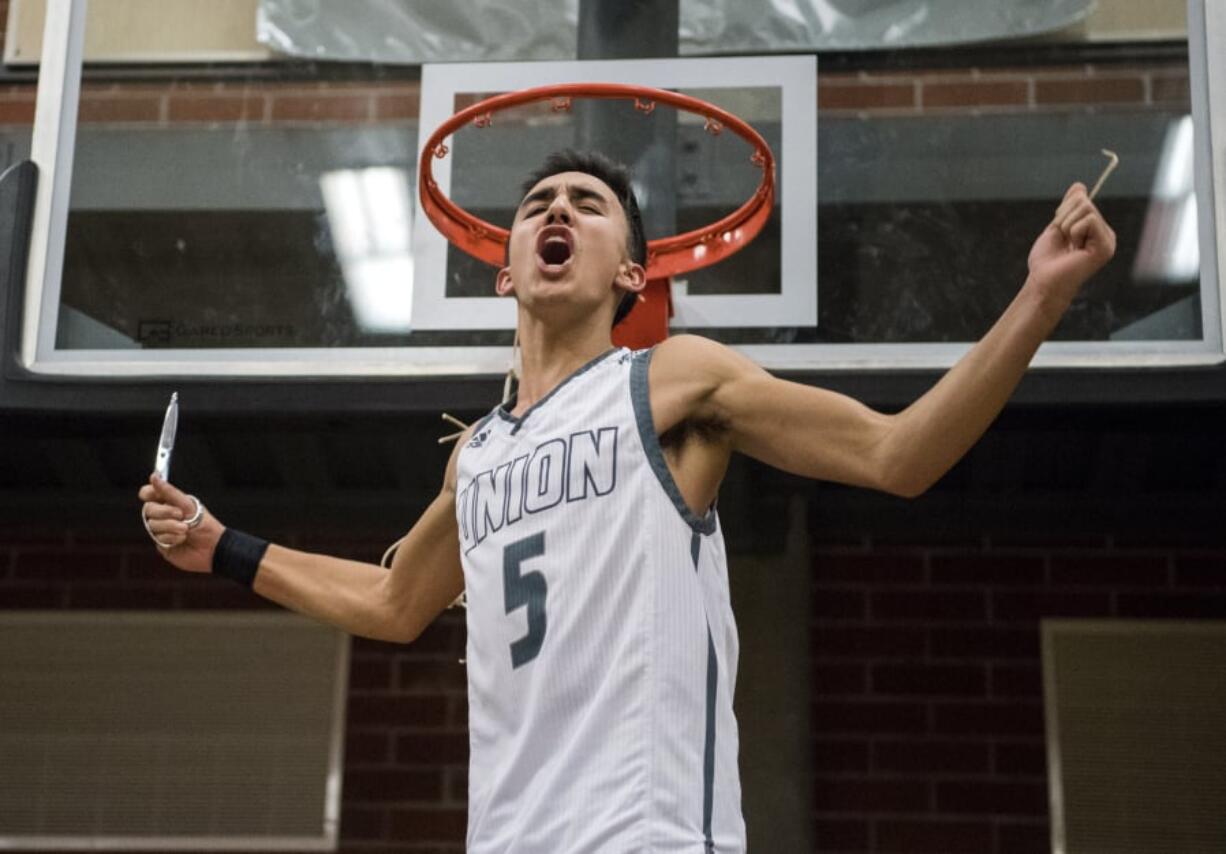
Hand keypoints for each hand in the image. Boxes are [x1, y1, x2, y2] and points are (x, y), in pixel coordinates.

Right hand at [137, 474, 223, 572]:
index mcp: (169, 502)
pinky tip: (183, 539)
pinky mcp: (162, 543)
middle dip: (164, 511)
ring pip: (152, 524)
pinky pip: (158, 537)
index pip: (148, 494)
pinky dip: (172, 537)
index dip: (147, 493)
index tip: (151, 494)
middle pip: (148, 508)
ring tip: (186, 529)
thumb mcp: (187, 505)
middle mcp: (162, 515)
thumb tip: (154, 476)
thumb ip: (169, 492)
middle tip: (181, 515)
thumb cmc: (204, 523)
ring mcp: (161, 530)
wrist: (213, 546)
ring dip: (171, 526)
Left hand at [1025, 182, 1116, 313]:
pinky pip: (1089, 220)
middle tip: (1063, 239)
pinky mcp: (1106, 246)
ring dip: (1067, 226)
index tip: (1059, 229)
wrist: (1043, 282)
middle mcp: (1105, 234)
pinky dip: (1074, 232)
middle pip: (1084, 201)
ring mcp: (1108, 240)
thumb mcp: (1056, 227)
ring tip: (1069, 246)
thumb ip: (1068, 207)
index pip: (1082, 200)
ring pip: (1086, 208)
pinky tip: (1075, 249)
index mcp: (1095, 230)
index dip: (1064, 210)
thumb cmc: (1047, 261)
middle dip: (1064, 217)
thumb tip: (1080, 185)